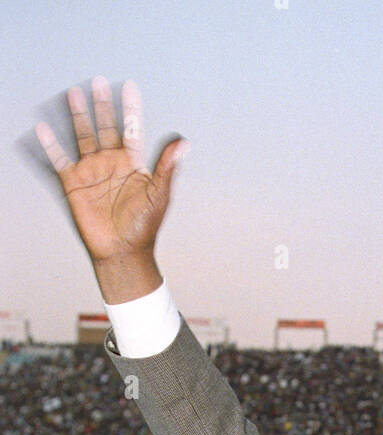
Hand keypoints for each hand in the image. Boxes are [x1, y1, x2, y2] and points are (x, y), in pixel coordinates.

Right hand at [35, 78, 185, 300]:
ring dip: (78, 116)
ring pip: (83, 136)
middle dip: (101, 105)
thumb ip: (168, 166)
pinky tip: (45, 128)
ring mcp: (92, 171)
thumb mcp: (159, 194)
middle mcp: (111, 163)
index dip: (130, 108)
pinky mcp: (74, 184)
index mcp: (132, 163)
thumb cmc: (144, 226)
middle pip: (105, 127)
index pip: (131, 129)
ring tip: (74, 94)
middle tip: (97, 82)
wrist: (122, 252)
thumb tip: (184, 142)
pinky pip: (60, 160)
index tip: (129, 86)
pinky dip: (51, 145)